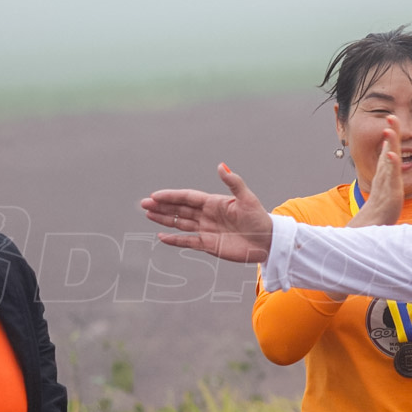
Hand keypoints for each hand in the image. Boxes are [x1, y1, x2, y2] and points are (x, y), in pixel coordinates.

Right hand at [142, 163, 272, 261]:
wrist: (267, 242)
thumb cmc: (259, 219)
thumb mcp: (247, 199)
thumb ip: (233, 183)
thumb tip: (221, 166)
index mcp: (214, 202)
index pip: (187, 197)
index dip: (171, 196)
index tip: (155, 196)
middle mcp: (208, 215)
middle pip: (180, 209)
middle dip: (162, 207)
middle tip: (143, 204)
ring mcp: (207, 230)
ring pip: (181, 223)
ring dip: (165, 220)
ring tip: (148, 215)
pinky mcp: (209, 245)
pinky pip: (188, 242)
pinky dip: (175, 240)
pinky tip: (162, 237)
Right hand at [352, 117, 403, 226]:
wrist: (374, 223)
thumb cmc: (383, 206)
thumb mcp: (388, 185)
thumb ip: (389, 174)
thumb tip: (391, 164)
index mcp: (386, 171)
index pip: (389, 148)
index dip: (391, 134)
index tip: (392, 119)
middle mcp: (385, 173)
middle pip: (388, 148)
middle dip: (390, 132)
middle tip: (391, 116)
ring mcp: (387, 180)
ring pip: (388, 159)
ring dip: (389, 144)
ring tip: (389, 130)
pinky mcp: (390, 190)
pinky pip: (391, 175)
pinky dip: (391, 164)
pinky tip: (391, 154)